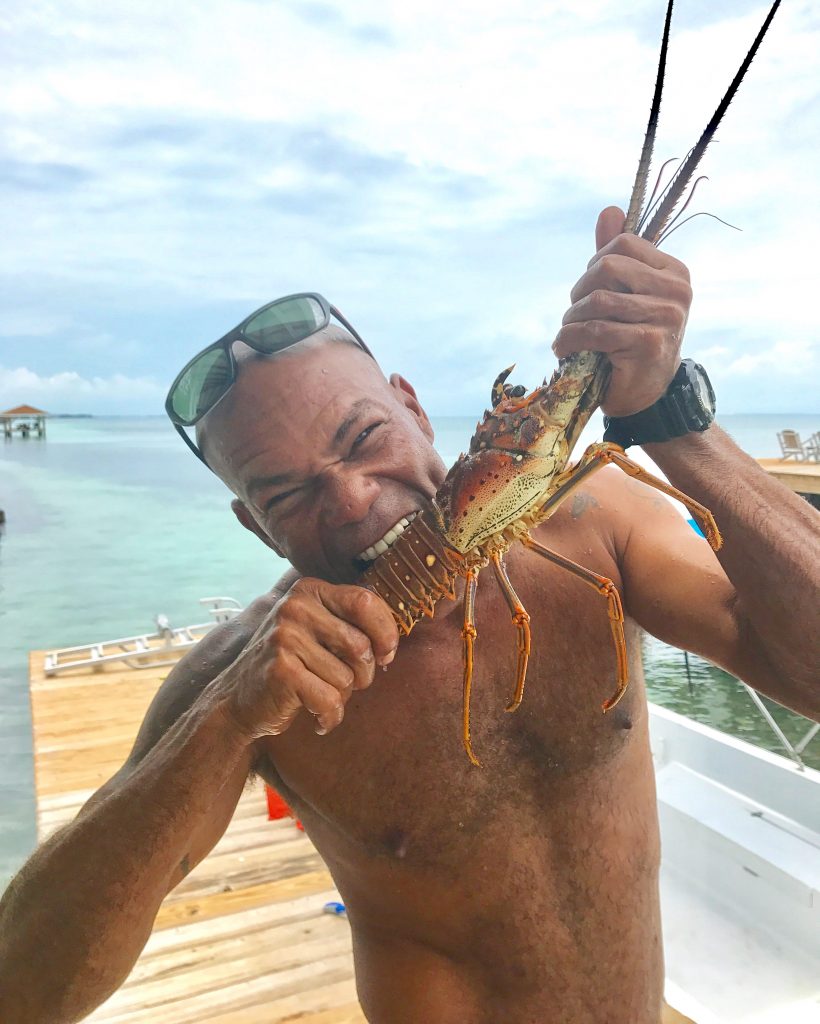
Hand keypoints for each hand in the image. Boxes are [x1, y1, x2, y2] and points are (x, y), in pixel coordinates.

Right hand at [217, 579, 398, 740]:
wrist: (238, 700)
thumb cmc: (291, 666)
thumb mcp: (316, 631)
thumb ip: (350, 623)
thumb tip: (392, 641)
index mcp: (309, 590)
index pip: (366, 601)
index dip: (386, 632)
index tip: (386, 655)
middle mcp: (294, 607)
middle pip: (361, 644)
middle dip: (365, 674)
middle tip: (349, 684)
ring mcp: (284, 637)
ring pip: (347, 676)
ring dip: (343, 697)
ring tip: (320, 696)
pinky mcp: (280, 669)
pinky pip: (330, 699)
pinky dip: (330, 716)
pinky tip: (318, 719)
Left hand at [552, 206, 692, 416]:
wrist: (644, 395)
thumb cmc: (631, 342)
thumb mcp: (624, 294)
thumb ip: (616, 256)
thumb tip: (609, 211)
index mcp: (674, 271)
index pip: (625, 243)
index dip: (594, 265)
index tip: (587, 292)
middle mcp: (678, 291)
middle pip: (608, 268)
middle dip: (579, 292)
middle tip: (573, 316)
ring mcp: (668, 317)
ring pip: (598, 301)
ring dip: (571, 320)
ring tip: (568, 334)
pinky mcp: (650, 344)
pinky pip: (595, 330)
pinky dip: (570, 339)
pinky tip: (565, 349)